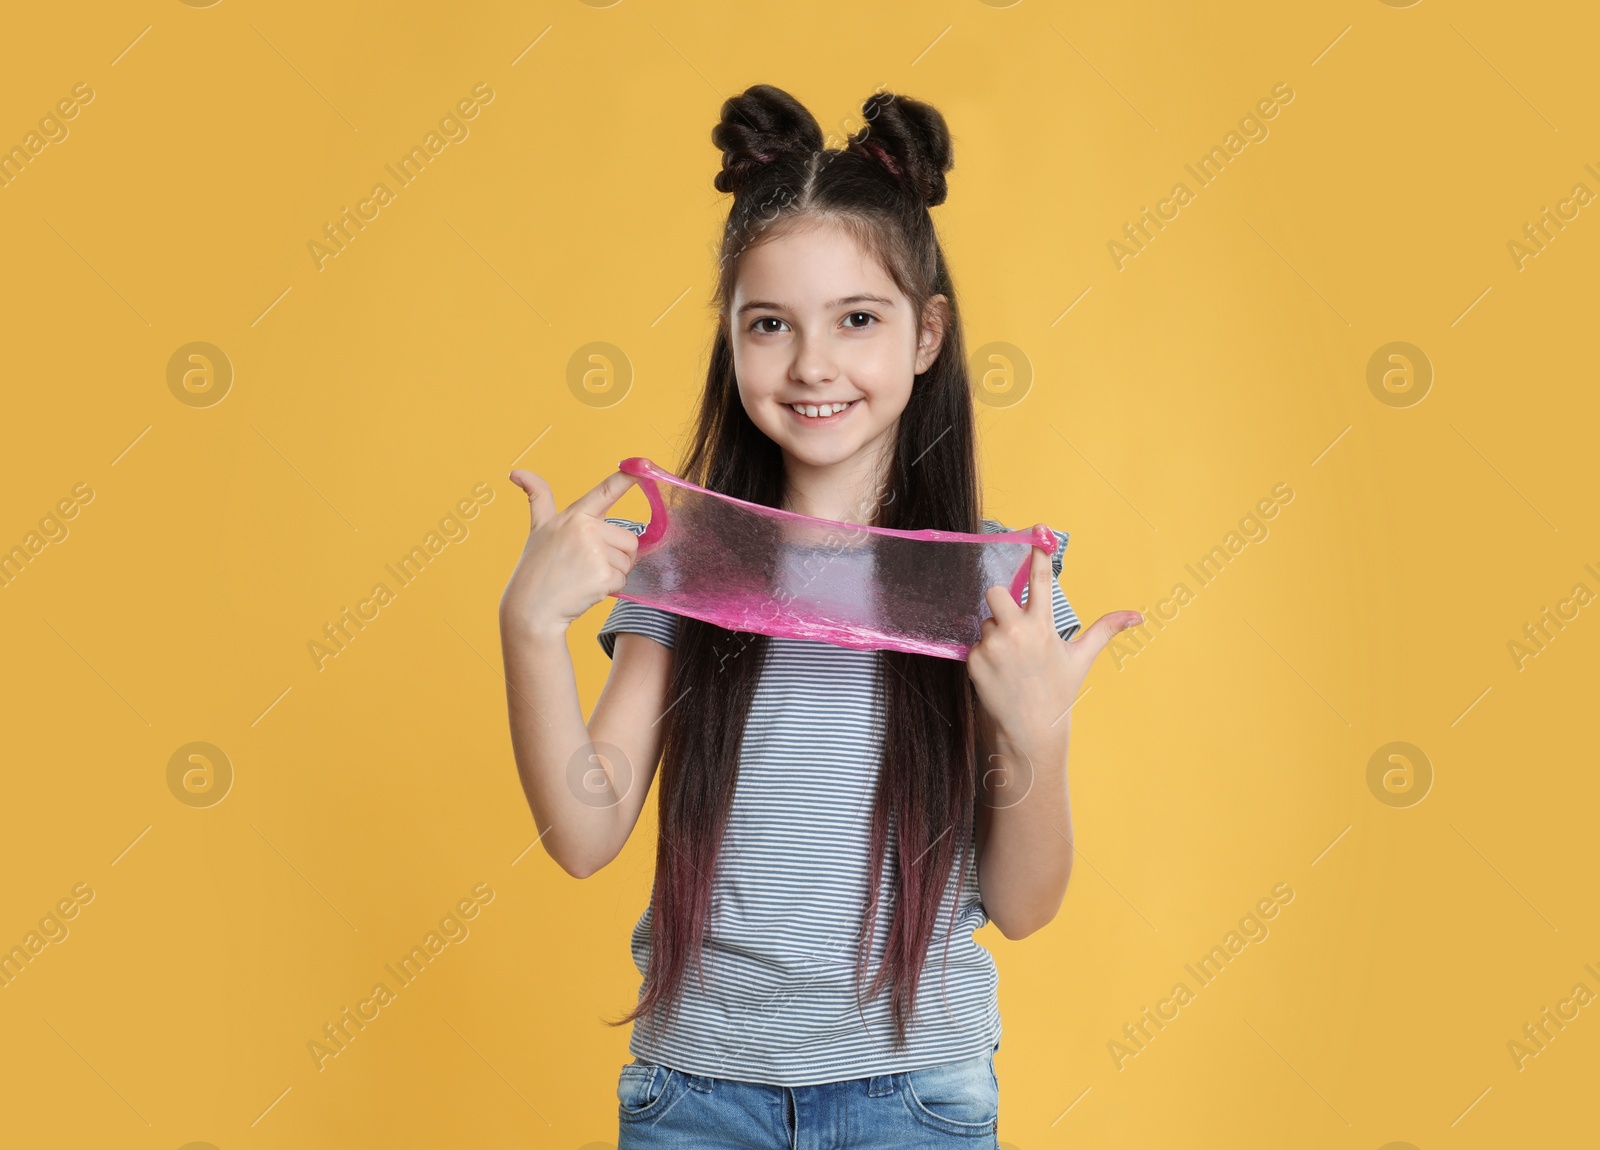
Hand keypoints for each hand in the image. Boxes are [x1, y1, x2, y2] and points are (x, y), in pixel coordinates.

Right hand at [498, 468, 641, 641]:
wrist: (531, 608)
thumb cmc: (536, 567)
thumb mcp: (538, 528)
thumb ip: (537, 498)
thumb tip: (515, 472)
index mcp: (574, 515)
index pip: (606, 491)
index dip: (628, 477)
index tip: (643, 463)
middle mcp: (586, 529)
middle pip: (630, 539)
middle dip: (617, 555)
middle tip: (587, 565)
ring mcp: (595, 553)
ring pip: (628, 561)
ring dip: (613, 572)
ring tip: (584, 577)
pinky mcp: (603, 576)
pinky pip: (623, 579)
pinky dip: (610, 588)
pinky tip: (587, 589)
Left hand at [966, 530, 1141, 736]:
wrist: (1031, 732)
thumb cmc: (1058, 693)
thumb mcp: (1081, 659)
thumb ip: (1105, 630)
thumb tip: (1137, 616)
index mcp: (1044, 626)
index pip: (1041, 579)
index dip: (1039, 552)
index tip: (1038, 530)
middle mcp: (1017, 631)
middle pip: (995, 591)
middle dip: (1000, 602)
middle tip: (1012, 625)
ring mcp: (993, 646)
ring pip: (985, 621)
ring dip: (994, 635)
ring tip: (1011, 662)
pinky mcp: (974, 661)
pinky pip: (974, 644)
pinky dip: (984, 655)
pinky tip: (998, 674)